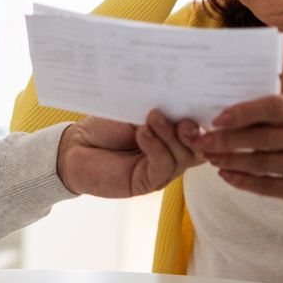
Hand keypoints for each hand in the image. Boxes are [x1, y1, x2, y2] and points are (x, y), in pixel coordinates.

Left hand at [57, 111, 206, 197]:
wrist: (75, 145)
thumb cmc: (106, 126)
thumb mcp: (136, 112)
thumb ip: (160, 111)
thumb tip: (183, 100)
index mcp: (174, 134)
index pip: (201, 129)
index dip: (208, 120)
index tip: (205, 105)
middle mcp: (173, 153)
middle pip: (199, 147)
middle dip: (195, 132)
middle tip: (184, 119)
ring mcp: (162, 170)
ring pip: (182, 157)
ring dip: (169, 135)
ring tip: (153, 117)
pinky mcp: (147, 183)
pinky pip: (162, 166)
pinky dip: (156, 147)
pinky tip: (143, 133)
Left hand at [193, 95, 282, 221]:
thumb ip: (275, 117)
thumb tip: (226, 115)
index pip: (274, 107)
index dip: (244, 112)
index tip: (217, 118)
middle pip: (262, 138)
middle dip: (226, 140)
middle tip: (202, 141)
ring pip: (261, 163)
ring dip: (230, 160)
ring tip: (211, 157)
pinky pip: (267, 187)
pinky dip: (242, 181)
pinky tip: (226, 174)